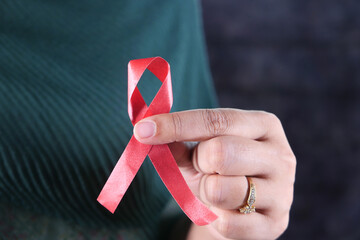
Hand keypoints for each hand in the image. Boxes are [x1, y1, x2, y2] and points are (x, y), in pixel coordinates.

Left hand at [133, 108, 295, 239]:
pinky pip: (228, 223)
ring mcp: (283, 192)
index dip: (177, 124)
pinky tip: (223, 212)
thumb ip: (177, 141)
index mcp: (264, 126)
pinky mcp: (276, 224)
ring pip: (221, 190)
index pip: (216, 120)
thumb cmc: (218, 172)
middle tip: (201, 166)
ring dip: (205, 192)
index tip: (143, 129)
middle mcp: (281, 155)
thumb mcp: (198, 152)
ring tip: (214, 191)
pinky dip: (214, 219)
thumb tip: (148, 129)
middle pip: (221, 152)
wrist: (242, 210)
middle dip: (198, 162)